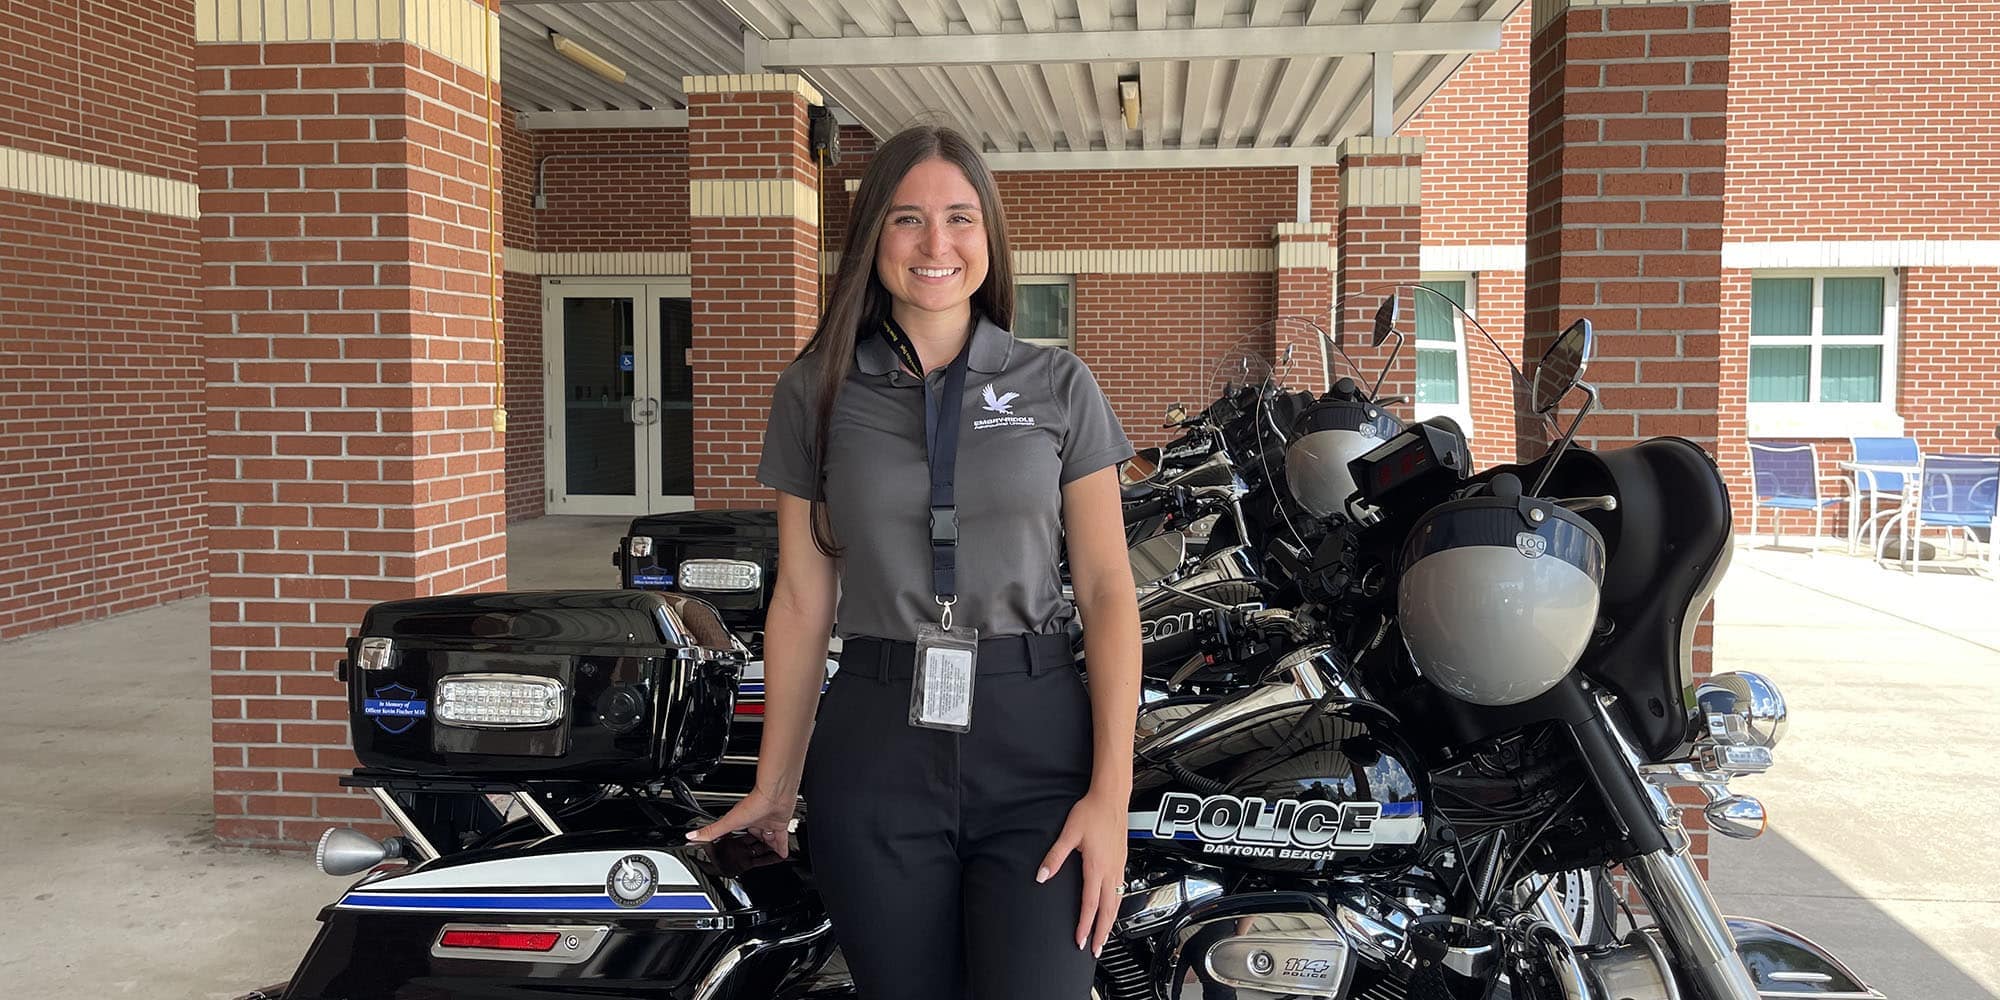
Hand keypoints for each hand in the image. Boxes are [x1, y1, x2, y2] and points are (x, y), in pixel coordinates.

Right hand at [685, 785, 796, 858]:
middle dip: (754, 847)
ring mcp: (769, 824)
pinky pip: (782, 840)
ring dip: (768, 848)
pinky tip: (782, 855)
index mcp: (743, 822)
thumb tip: (692, 836)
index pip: (739, 836)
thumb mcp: (729, 822)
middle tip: (753, 856)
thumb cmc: (754, 803)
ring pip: (768, 840)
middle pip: (755, 839)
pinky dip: (782, 848)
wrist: (774, 794)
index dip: (738, 844)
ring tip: (767, 858)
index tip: (735, 850)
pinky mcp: (780, 825)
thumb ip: (711, 831)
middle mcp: (756, 823)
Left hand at [1036, 788, 1128, 956]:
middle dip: (1102, 933)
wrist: (1111, 797)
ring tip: (1105, 937)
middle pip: (1108, 910)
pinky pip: (1121, 891)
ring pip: (1117, 902)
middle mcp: (1111, 870)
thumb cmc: (1091, 812)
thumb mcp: (1068, 834)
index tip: (1080, 940)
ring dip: (1110, 922)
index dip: (1085, 925)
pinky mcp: (1122, 861)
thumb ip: (1054, 856)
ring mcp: (1119, 866)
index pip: (1090, 904)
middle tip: (1096, 950)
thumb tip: (1042, 875)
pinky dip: (1116, 906)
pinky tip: (1112, 908)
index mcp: (1096, 866)